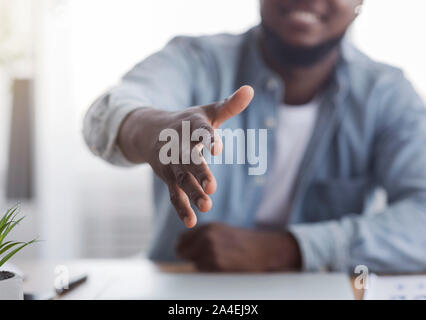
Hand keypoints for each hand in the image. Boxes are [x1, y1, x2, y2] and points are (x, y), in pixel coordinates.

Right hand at [118, 86, 253, 227]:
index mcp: (191, 127)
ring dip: (193, 192)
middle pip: (190, 161)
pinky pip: (175, 195)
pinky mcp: (169, 179)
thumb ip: (229, 105)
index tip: (217, 148)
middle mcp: (179, 146)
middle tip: (212, 187)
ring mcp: (172, 164)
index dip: (209, 139)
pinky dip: (181, 208)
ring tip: (207, 205)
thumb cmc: (186, 122)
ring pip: (182, 180)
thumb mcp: (207, 112)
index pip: (201, 132)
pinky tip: (191, 222)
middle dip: (200, 173)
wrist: (150, 132)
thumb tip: (251, 89)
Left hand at [176, 222, 301, 271]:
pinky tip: (225, 267)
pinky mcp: (215, 264)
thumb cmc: (244, 243)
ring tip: (221, 261)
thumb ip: (202, 236)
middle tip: (207, 259)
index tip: (189, 253)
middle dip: (190, 258)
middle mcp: (206, 237)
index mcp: (207, 227)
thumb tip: (181, 247)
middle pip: (182, 252)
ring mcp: (210, 250)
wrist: (265, 251)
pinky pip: (203, 271)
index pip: (181, 240)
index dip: (184, 248)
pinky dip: (210, 272)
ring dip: (202, 265)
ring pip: (193, 263)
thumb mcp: (221, 231)